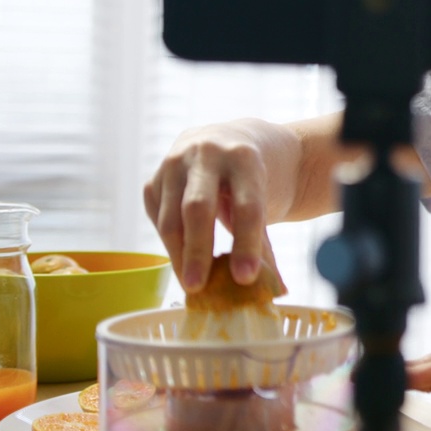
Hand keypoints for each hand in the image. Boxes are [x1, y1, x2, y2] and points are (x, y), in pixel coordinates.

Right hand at [143, 118, 297, 292]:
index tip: (246, 279)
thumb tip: (275, 289)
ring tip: (191, 285)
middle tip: (198, 288)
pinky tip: (181, 259)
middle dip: (198, 251)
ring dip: (178, 255)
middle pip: (198, 208)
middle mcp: (206, 154)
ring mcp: (174, 164)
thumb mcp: (267, 199)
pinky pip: (157, 217)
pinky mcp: (154, 179)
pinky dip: (169, 243)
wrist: (231, 140)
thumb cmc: (253, 180)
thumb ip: (265, 242)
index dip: (246, 244)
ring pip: (170, 217)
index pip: (246, 206)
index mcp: (244, 157)